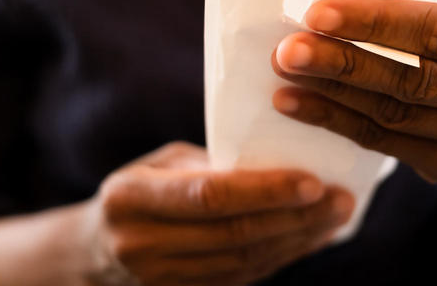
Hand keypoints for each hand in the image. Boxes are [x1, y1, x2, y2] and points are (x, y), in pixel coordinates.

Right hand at [84, 142, 353, 285]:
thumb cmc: (136, 191)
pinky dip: (283, 257)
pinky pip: (244, 277)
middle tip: (341, 199)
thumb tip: (277, 162)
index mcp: (132, 198)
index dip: (265, 191)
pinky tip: (311, 238)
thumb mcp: (160, 164)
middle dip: (297, 218)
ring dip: (298, 241)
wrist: (96, 251)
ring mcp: (163, 279)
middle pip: (236, 234)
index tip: (313, 181)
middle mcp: (144, 244)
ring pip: (246, 261)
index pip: (209, 196)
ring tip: (336, 217)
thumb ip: (210, 164)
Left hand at [272, 0, 436, 183]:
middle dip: (344, 63)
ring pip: (396, 116)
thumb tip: (324, 21)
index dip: (377, 23)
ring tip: (285, 75)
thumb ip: (414, 23)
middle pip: (417, 79)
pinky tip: (297, 105)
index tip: (318, 16)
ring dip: (331, 94)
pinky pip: (385, 144)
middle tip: (289, 51)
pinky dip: (336, 122)